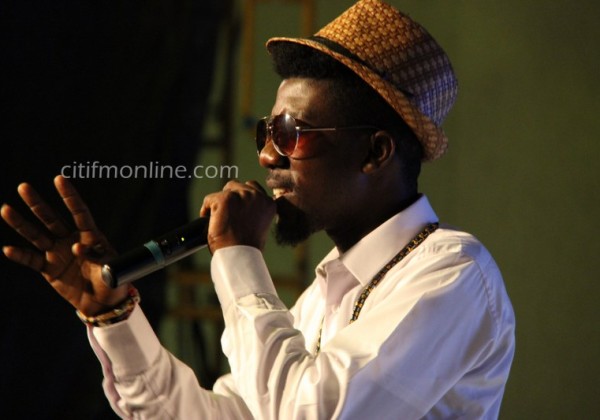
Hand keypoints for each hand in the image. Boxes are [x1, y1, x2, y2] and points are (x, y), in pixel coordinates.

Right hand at [1, 175, 128, 315]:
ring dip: (21, 223)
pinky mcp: (49, 268)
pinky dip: (20, 256)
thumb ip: (97, 256)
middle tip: (23, 187)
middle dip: (38, 203)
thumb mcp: (112, 268)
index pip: (80, 212)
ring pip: (37, 235)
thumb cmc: (113, 281)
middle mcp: (71, 239)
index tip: (59, 179)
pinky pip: (32, 260)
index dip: (70, 197)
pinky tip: (7, 249)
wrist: (103, 303)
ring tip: (5, 209)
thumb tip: (77, 246)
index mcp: (91, 235)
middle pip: (52, 218)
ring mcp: (58, 253)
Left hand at [200, 180, 275, 251]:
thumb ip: (254, 212)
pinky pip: (209, 199)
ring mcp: (241, 196)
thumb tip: (240, 208)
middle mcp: (257, 196)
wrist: (240, 256)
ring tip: (219, 220)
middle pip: (237, 186)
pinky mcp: (226, 199)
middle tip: (226, 216)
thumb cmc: (248, 248)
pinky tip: (211, 223)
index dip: (241, 199)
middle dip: (230, 199)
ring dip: (219, 203)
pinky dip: (206, 211)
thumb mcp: (259, 226)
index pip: (252, 187)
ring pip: (224, 191)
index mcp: (268, 202)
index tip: (235, 211)